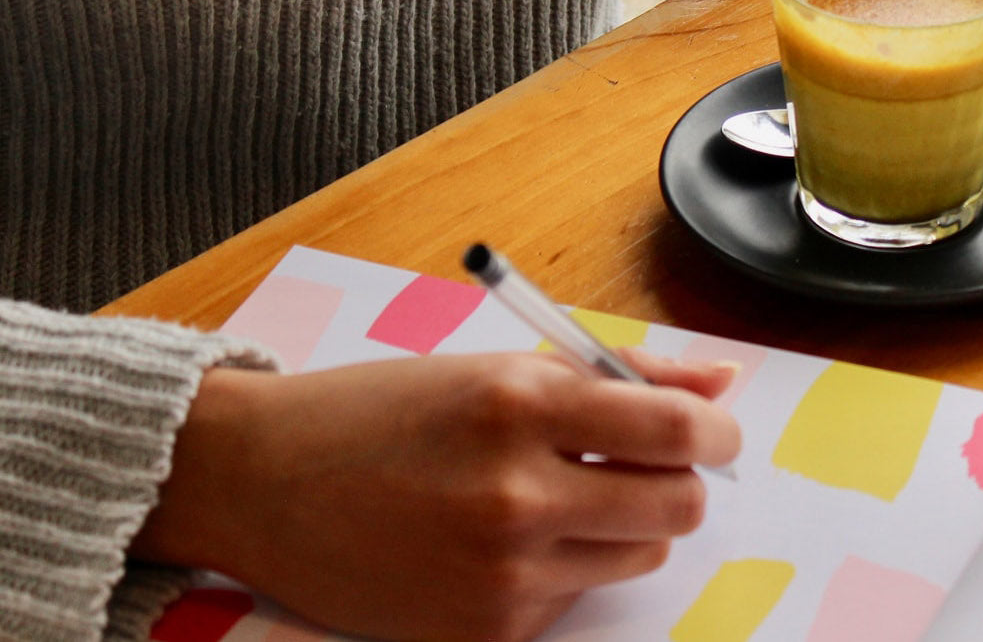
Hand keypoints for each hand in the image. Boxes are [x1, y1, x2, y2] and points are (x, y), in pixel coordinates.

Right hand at [131, 351, 740, 641]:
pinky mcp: (488, 629)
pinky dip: (560, 567)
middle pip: (677, 505)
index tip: (713, 433)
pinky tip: (496, 541)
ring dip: (621, 526)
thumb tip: (721, 383)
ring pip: (638, 554)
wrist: (261, 483)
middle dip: (677, 482)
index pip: (676, 430)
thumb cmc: (376, 414)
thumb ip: (617, 373)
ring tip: (552, 498)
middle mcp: (516, 492)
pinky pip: (575, 596)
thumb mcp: (493, 367)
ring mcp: (503, 571)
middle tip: (640, 466)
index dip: (714, 433)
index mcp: (519, 402)